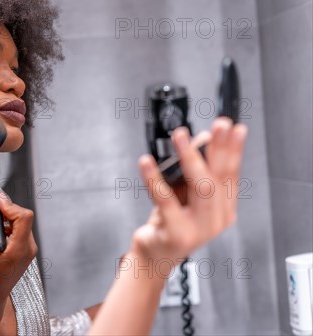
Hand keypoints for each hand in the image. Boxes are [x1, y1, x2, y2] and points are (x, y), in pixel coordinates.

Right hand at [0, 193, 36, 331]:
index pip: (24, 216)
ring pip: (21, 221)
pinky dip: (6, 225)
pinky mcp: (26, 250)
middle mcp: (29, 248)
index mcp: (19, 250)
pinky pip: (19, 229)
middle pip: (23, 216)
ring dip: (4, 217)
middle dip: (4, 209)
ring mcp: (29, 249)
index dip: (9, 204)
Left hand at [131, 117, 247, 267]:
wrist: (154, 255)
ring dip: (190, 157)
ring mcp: (198, 229)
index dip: (233, 149)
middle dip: (219, 148)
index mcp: (224, 209)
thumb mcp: (185, 193)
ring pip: (200, 188)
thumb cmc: (171, 221)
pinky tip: (146, 162)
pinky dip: (154, 178)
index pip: (231, 174)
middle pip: (219, 178)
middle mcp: (216, 220)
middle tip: (219, 125)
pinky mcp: (176, 234)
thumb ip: (195, 169)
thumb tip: (203, 138)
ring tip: (180, 136)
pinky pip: (165, 201)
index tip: (234, 127)